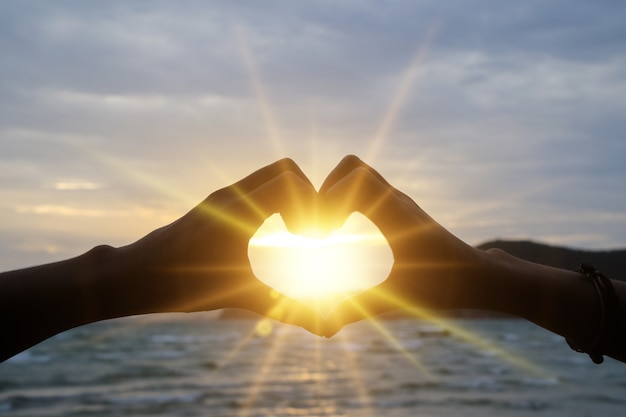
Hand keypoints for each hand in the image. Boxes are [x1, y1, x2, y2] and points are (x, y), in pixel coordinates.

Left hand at [113, 158, 325, 334]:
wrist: (135, 275)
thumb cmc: (184, 287)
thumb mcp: (241, 298)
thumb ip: (288, 311)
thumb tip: (327, 330)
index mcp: (240, 210)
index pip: (292, 182)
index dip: (314, 205)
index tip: (314, 239)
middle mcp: (232, 194)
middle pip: (286, 169)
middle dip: (307, 195)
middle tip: (307, 231)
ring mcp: (223, 195)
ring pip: (270, 174)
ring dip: (290, 196)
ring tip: (293, 233)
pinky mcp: (216, 203)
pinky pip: (255, 187)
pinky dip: (273, 200)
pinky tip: (270, 235)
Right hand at [320, 156, 490, 335]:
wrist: (479, 277)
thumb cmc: (444, 287)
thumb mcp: (396, 298)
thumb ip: (357, 310)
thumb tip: (324, 330)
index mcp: (396, 215)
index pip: (354, 179)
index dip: (328, 199)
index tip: (324, 235)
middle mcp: (396, 200)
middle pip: (351, 166)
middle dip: (326, 190)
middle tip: (323, 228)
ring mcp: (398, 201)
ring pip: (359, 173)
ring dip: (336, 192)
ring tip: (330, 230)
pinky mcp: (399, 208)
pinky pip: (367, 187)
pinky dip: (347, 199)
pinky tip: (344, 232)